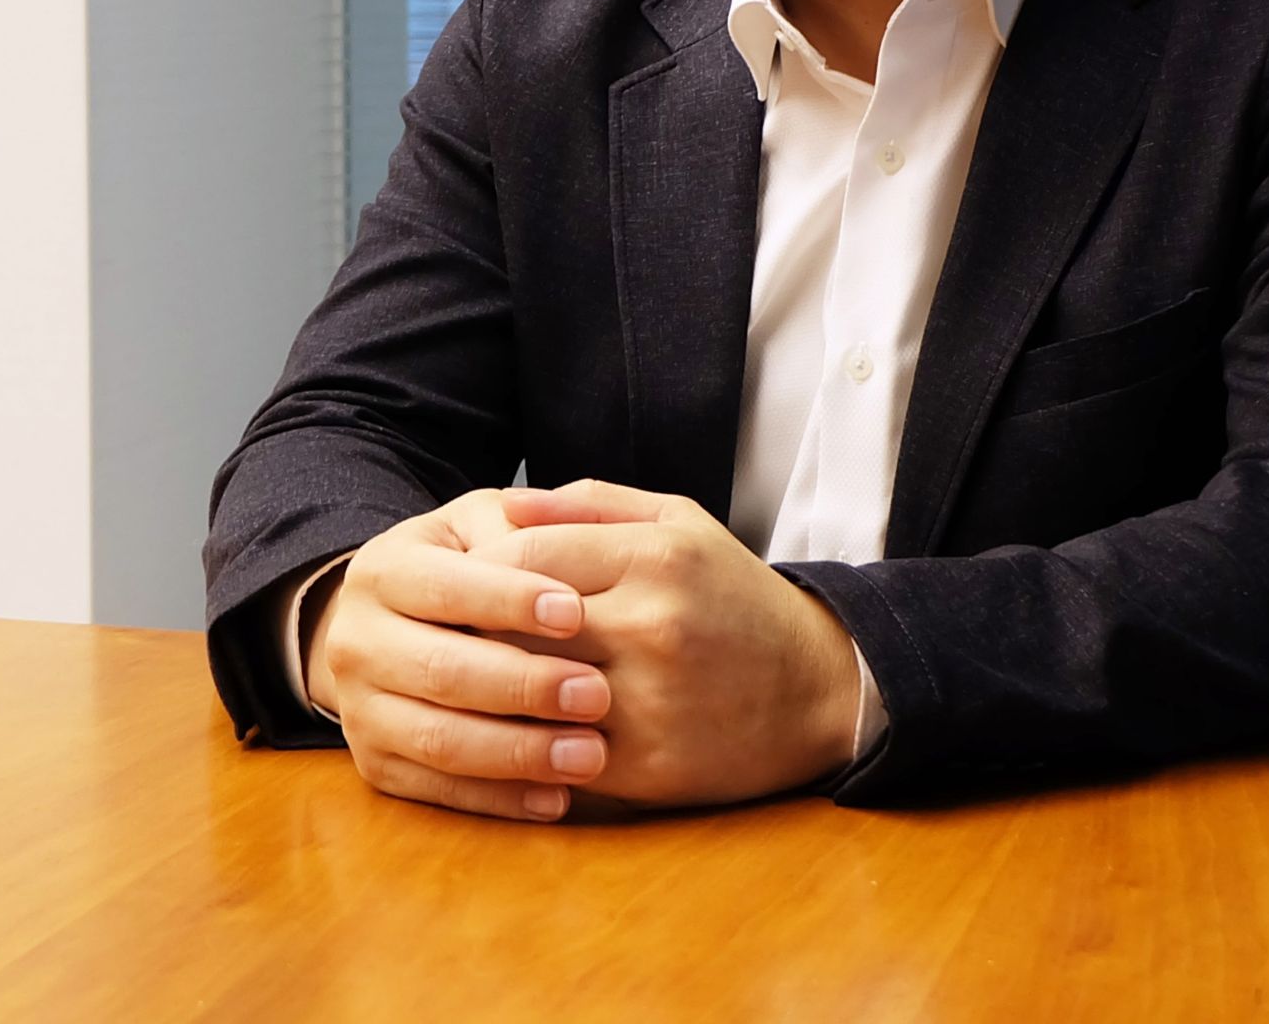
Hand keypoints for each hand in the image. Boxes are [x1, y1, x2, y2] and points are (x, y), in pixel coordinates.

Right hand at [305, 488, 624, 822]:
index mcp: (382, 572)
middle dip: (523, 686)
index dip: (509, 601)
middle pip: (440, 671)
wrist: (394, 625)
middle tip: (596, 694)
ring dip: (518, 753)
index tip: (578, 612)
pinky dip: (499, 800)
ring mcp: (358, 709)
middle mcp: (355, 641)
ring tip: (590, 754)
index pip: (445, 588)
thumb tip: (563, 540)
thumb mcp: (480, 526)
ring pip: (437, 739)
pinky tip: (557, 797)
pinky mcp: (375, 764)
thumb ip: (521, 526)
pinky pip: (436, 791)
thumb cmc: (465, 566)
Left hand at [470, 480, 863, 807]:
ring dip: (490, 691)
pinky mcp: (648, 765)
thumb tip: (504, 503)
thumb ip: (591, 503)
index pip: (521, 556)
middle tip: (448, 634)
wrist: (819, 690)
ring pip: (527, 694)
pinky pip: (555, 752)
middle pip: (512, 626)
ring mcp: (650, 700)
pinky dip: (526, 742)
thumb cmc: (735, 598)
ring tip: (470, 681)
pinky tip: (518, 729)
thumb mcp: (681, 523)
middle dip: (470, 630)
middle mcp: (652, 625)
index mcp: (655, 557)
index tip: (462, 582)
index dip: (477, 571)